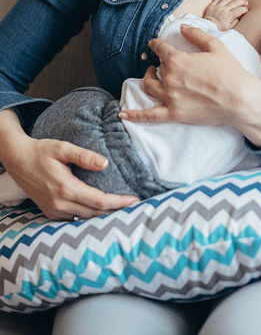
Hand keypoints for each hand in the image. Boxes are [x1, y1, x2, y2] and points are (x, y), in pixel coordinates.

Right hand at [3, 135, 138, 220]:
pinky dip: (89, 216)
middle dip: (115, 211)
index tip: (134, 200)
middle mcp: (59, 204)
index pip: (98, 200)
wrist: (18, 160)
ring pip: (85, 219)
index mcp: (65, 188)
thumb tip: (105, 163)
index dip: (118, 202)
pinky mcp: (50, 212)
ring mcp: (54, 211)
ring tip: (122, 210)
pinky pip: (74, 219)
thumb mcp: (62, 148)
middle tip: (134, 206)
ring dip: (103, 216)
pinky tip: (100, 211)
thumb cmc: (41, 151)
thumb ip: (84, 155)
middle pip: (94, 213)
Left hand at [120, 24, 260, 146]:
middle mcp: (170, 78)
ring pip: (149, 87)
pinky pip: (149, 116)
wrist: (239, 99)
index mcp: (178, 60)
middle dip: (158, 64)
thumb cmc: (230, 71)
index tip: (154, 43)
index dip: (156, 45)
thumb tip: (183, 26)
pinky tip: (122, 114)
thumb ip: (197, 35)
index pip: (161, 49)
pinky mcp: (174, 114)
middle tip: (162, 63)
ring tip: (150, 76)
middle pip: (156, 69)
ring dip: (147, 80)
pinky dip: (134, 115)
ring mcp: (170, 97)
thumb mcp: (216, 46)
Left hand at [203, 0, 247, 29]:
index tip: (246, 10)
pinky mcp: (211, 6)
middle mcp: (224, 10)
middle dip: (241, 2)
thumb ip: (235, 23)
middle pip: (235, 3)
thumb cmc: (218, 29)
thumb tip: (238, 18)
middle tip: (245, 2)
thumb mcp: (229, 29)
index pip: (239, 10)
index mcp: (228, 16)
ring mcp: (217, 7)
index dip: (244, 9)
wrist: (207, 28)